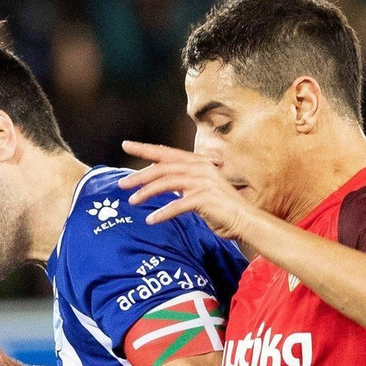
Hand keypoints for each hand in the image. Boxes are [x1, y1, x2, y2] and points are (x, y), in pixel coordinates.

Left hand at [119, 142, 257, 239]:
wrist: (244, 220)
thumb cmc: (219, 207)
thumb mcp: (198, 189)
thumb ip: (181, 182)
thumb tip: (158, 180)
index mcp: (197, 162)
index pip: (166, 152)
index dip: (145, 148)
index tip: (126, 145)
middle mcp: (200, 168)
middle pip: (163, 167)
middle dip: (140, 175)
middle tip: (121, 184)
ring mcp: (203, 182)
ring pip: (167, 183)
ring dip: (147, 193)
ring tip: (132, 202)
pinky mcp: (205, 198)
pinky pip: (178, 205)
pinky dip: (163, 213)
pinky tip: (151, 220)